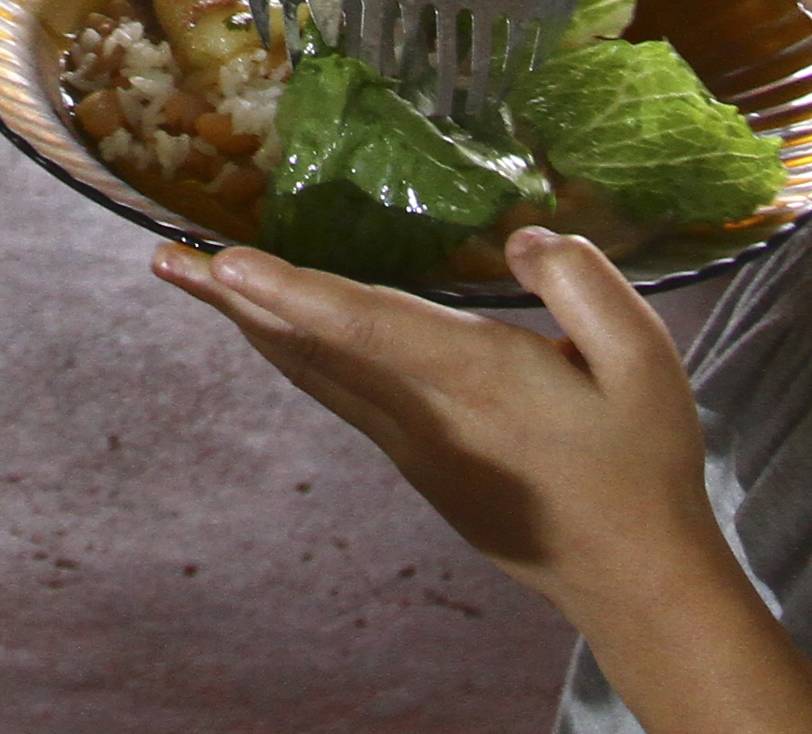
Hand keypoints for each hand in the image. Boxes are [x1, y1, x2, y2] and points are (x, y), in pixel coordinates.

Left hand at [156, 225, 720, 603]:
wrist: (632, 575)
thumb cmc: (641, 463)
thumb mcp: (645, 359)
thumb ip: (584, 283)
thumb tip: (524, 236)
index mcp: (477, 378)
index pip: (369, 326)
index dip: (295, 293)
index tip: (229, 265)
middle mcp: (427, 414)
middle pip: (314, 348)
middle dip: (236, 301)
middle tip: (166, 260)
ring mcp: (413, 447)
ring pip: (316, 373)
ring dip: (252, 324)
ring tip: (196, 281)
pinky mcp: (417, 463)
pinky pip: (339, 394)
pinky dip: (294, 351)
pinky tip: (275, 330)